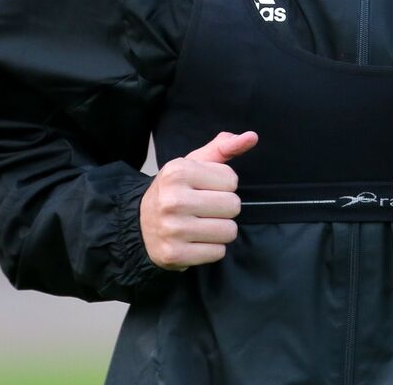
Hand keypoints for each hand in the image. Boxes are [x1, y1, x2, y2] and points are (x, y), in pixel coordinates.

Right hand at [139, 130, 256, 269]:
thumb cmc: (175, 190)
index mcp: (178, 171)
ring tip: (202, 225)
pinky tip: (196, 241)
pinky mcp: (174, 254)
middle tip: (205, 209)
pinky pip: (218, 253)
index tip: (205, 189)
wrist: (140, 223)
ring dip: (221, 230)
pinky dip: (212, 248)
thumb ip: (223, 148)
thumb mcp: (193, 164)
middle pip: (233, 206)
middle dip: (225, 208)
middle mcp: (173, 200)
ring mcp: (173, 229)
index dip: (223, 185)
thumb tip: (252, 137)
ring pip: (229, 231)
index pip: (231, 179)